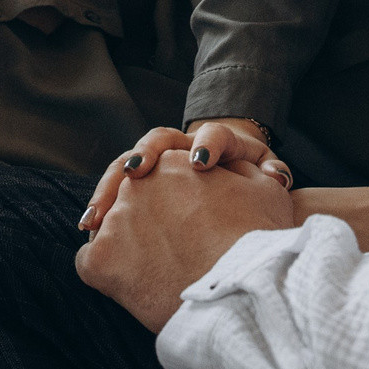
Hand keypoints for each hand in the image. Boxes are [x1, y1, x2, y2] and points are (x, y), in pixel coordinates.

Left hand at [76, 149, 295, 331]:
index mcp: (174, 162)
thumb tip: (218, 169)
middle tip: (160, 244)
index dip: (168, 194)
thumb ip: (237, 169)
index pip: (160, 171)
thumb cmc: (260, 242)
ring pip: (109, 227)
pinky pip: (89, 261)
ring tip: (146, 267)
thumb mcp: (264, 189)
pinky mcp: (99, 259)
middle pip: (132, 197)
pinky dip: (103, 270)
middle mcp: (139, 184)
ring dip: (122, 242)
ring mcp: (116, 221)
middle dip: (143, 216)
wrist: (243, 293)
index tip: (174, 212)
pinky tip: (124, 280)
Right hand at [80, 116, 285, 230]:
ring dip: (109, 189)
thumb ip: (271, 174)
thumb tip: (276, 177)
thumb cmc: (251, 180)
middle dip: (143, 155)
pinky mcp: (143, 185)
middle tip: (134, 173)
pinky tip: (92, 234)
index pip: (213, 134)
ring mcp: (159, 164)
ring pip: (127, 166)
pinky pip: (118, 192)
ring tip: (96, 218)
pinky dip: (104, 211)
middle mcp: (183, 147)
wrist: (232, 178)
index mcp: (219, 142)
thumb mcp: (265, 175)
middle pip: (157, 141)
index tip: (201, 162)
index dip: (207, 143)